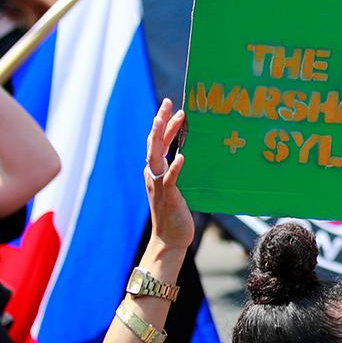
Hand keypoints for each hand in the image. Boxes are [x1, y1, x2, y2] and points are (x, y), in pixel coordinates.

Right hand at [145, 98, 192, 249]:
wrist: (170, 239)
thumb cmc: (176, 214)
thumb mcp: (177, 188)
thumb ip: (179, 172)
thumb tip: (189, 154)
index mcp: (155, 171)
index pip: (158, 142)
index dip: (164, 124)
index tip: (172, 107)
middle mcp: (153, 175)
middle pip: (153, 143)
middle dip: (159, 121)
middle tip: (167, 103)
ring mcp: (158, 185)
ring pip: (154, 156)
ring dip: (159, 137)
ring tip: (163, 120)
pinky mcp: (168, 197)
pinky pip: (169, 180)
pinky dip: (174, 168)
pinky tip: (181, 156)